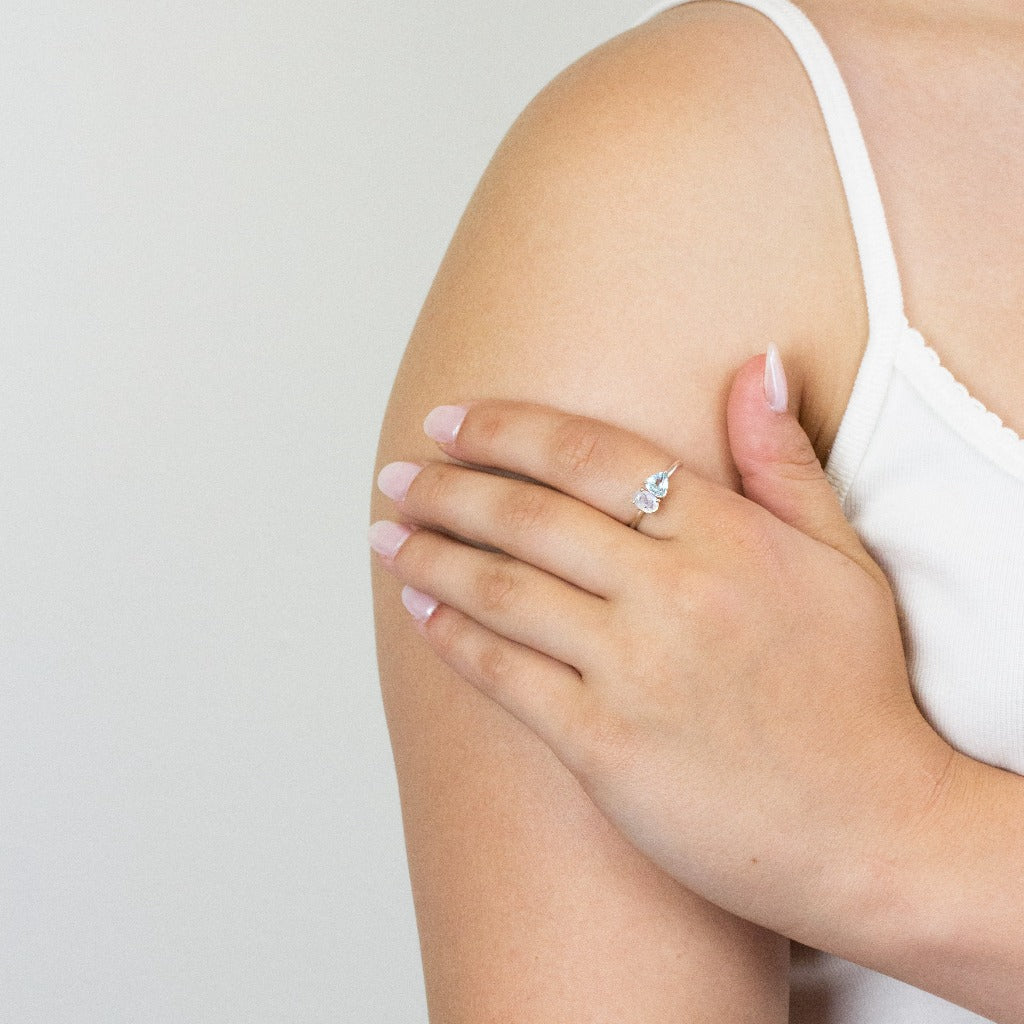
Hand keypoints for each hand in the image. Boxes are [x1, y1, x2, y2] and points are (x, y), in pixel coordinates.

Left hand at [368, 351, 961, 952]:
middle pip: (529, 515)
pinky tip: (416, 610)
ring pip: (502, 589)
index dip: (506, 429)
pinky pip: (505, 674)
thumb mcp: (842, 560)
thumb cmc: (855, 692)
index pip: (590, 455)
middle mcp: (674, 592)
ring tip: (385, 534)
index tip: (448, 421)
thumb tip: (755, 364)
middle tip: (395, 477)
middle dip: (447, 487)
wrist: (871, 831)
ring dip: (430, 555)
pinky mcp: (603, 745)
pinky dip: (450, 636)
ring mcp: (634, 670)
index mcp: (728, 536)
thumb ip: (784, 461)